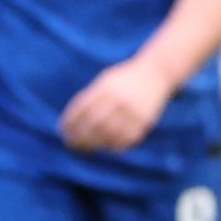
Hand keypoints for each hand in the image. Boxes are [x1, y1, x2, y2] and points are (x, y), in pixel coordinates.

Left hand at [59, 56, 173, 150]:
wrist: (157, 72)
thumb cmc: (125, 78)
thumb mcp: (106, 80)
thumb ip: (90, 97)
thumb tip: (70, 121)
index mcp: (105, 88)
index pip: (82, 108)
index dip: (70, 122)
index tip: (63, 132)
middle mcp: (118, 98)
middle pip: (94, 123)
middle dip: (80, 137)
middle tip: (72, 145)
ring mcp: (132, 110)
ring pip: (109, 133)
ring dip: (96, 143)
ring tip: (89, 148)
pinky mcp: (145, 119)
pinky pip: (127, 138)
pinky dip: (116, 145)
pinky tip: (108, 146)